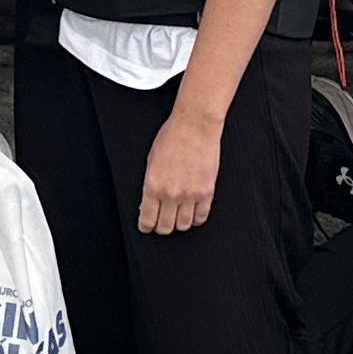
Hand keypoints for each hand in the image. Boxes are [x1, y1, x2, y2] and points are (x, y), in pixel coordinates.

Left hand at [137, 108, 223, 234]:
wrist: (195, 126)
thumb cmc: (172, 137)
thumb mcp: (151, 161)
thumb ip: (150, 185)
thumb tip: (148, 202)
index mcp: (153, 186)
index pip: (147, 219)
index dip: (146, 226)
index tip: (147, 226)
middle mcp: (171, 194)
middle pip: (165, 227)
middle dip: (161, 228)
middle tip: (161, 223)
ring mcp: (190, 195)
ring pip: (183, 225)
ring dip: (179, 224)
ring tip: (177, 218)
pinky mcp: (206, 192)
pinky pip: (201, 217)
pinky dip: (196, 219)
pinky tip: (192, 214)